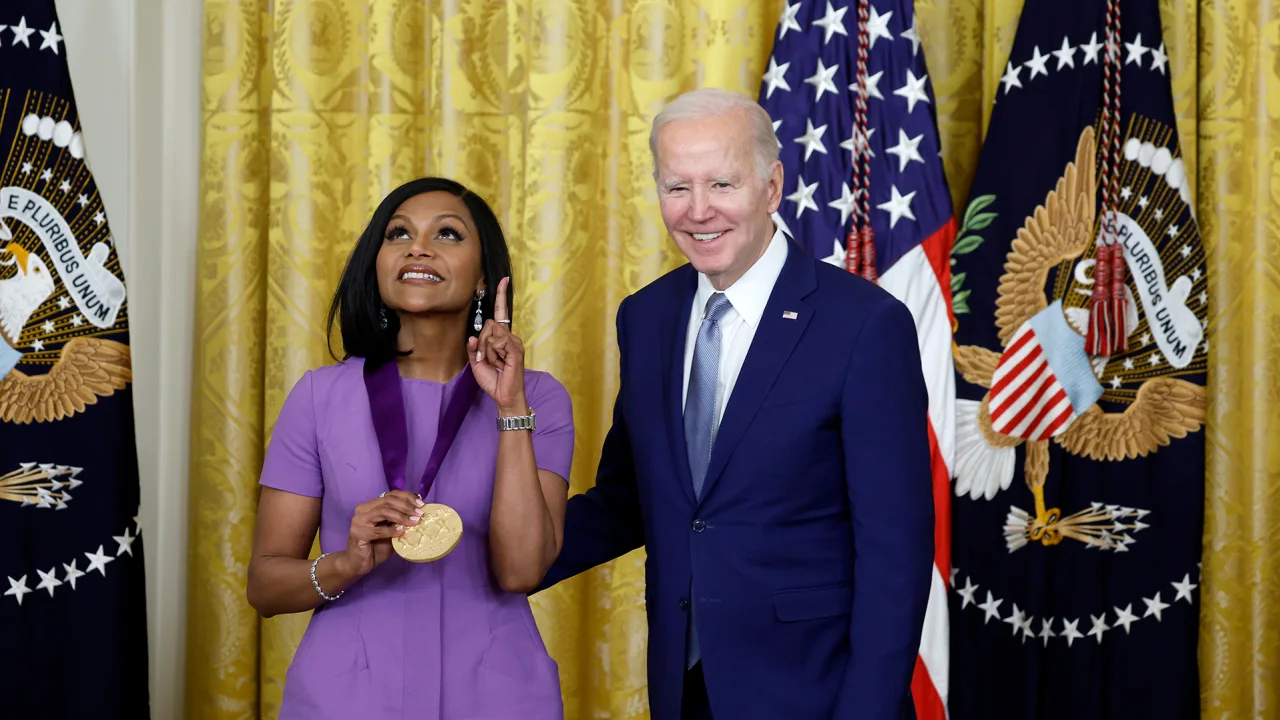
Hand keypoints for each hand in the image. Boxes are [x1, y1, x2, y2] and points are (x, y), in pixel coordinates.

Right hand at [339, 490, 423, 577]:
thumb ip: (401, 521)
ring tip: (414, 522)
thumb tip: (418, 513)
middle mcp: (363, 509)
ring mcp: (358, 520)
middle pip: (388, 501)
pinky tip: (401, 532)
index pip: (391, 495)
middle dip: (406, 506)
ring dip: (401, 516)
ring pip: (383, 512)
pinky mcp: (357, 533)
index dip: (407, 497)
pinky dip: (391, 530)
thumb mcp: (392, 531)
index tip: (421, 504)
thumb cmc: (376, 547)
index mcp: (372, 505)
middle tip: (420, 514)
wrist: (359, 564)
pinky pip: (378, 530)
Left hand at [467, 277, 526, 414]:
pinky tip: (499, 363)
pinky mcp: (515, 350)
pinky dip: (491, 353)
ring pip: (491, 332)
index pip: (502, 313)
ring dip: (485, 349)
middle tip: (484, 358)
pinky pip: (497, 341)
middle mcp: (510, 337)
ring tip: (493, 363)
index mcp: (502, 338)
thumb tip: (472, 337)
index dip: (501, 295)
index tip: (504, 280)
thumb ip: (473, 348)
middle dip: (481, 341)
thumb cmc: (493, 380)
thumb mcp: (476, 363)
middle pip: (488, 323)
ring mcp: (514, 343)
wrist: (503, 397)